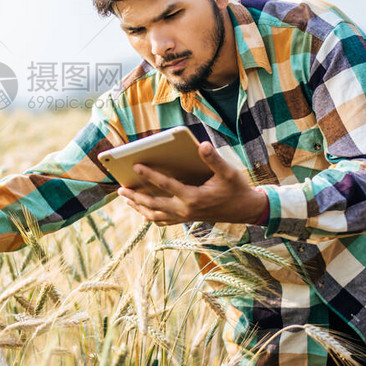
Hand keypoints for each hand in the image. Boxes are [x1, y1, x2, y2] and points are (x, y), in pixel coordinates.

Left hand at [116, 141, 267, 225]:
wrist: (245, 210)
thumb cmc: (236, 189)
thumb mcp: (228, 172)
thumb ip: (213, 159)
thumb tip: (202, 145)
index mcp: (194, 197)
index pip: (166, 185)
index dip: (150, 175)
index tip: (136, 165)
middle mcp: (186, 210)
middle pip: (154, 204)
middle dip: (135, 196)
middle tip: (120, 188)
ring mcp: (185, 217)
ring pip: (156, 215)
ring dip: (139, 207)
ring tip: (125, 198)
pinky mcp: (186, 219)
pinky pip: (164, 220)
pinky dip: (151, 215)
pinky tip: (142, 211)